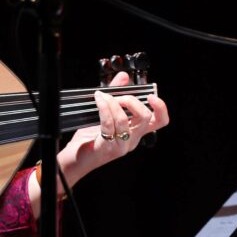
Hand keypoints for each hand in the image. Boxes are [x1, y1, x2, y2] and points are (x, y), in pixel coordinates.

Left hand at [58, 71, 169, 187]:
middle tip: (116, 96)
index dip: (161, 107)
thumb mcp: (105, 113)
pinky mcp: (107, 148)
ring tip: (102, 96)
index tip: (151, 96)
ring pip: (124, 120)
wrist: (75, 159)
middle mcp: (132, 140)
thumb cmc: (90, 138)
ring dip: (112, 102)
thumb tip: (124, 77)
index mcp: (136, 132)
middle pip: (146, 117)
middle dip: (131, 100)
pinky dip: (103, 108)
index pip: (160, 121)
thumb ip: (116, 93)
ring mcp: (121, 146)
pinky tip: (98, 100)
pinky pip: (108, 124)